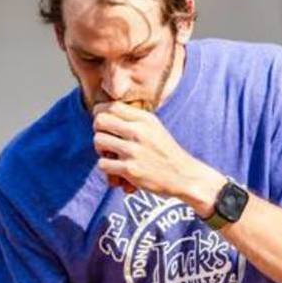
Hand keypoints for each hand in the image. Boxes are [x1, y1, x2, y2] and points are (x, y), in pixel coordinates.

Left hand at [92, 101, 223, 214]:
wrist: (183, 176)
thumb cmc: (165, 152)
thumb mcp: (154, 128)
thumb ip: (133, 120)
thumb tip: (102, 114)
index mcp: (145, 118)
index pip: (111, 106)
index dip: (101, 115)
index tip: (106, 125)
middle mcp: (138, 131)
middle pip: (100, 120)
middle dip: (98, 131)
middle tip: (107, 141)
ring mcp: (133, 150)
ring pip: (98, 141)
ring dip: (101, 150)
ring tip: (112, 156)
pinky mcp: (130, 169)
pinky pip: (102, 164)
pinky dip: (107, 168)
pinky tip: (117, 170)